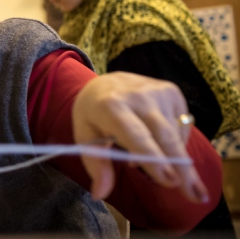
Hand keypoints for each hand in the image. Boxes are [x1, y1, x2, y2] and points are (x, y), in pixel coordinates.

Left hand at [72, 72, 207, 203]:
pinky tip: (158, 141)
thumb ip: (95, 164)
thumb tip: (100, 194)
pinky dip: (174, 141)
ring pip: (175, 134)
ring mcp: (158, 91)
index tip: (170, 180)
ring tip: (160, 170)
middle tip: (195, 196)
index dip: (153, 158)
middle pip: (164, 136)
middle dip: (182, 169)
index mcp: (110, 106)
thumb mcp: (85, 136)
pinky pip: (181, 126)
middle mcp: (138, 96)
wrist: (103, 83)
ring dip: (173, 158)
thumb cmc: (93, 114)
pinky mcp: (172, 91)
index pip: (135, 135)